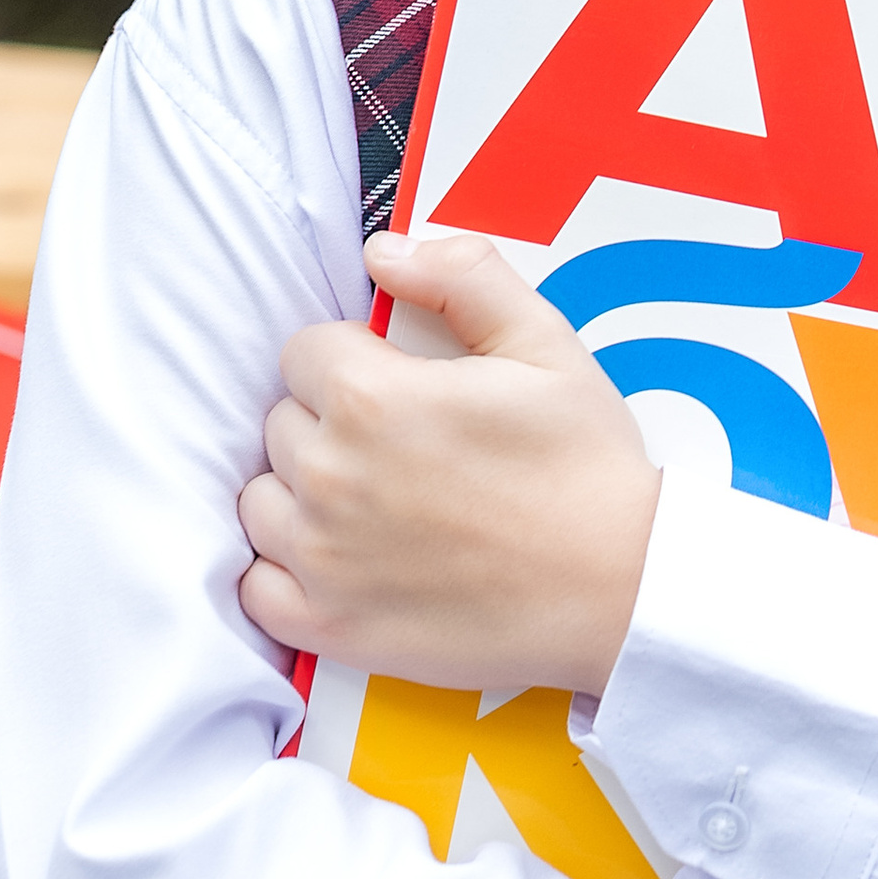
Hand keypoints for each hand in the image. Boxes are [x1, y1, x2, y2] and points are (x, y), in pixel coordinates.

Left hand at [237, 231, 660, 695]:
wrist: (621, 588)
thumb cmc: (585, 465)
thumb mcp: (543, 343)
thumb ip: (460, 277)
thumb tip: (382, 252)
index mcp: (371, 399)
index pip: (303, 352)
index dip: (353, 360)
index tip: (400, 386)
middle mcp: (329, 477)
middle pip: (282, 424)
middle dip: (330, 424)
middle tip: (404, 448)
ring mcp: (321, 559)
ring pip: (261, 500)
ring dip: (301, 494)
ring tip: (374, 503)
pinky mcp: (328, 626)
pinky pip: (257, 588)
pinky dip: (287, 572)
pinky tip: (343, 560)